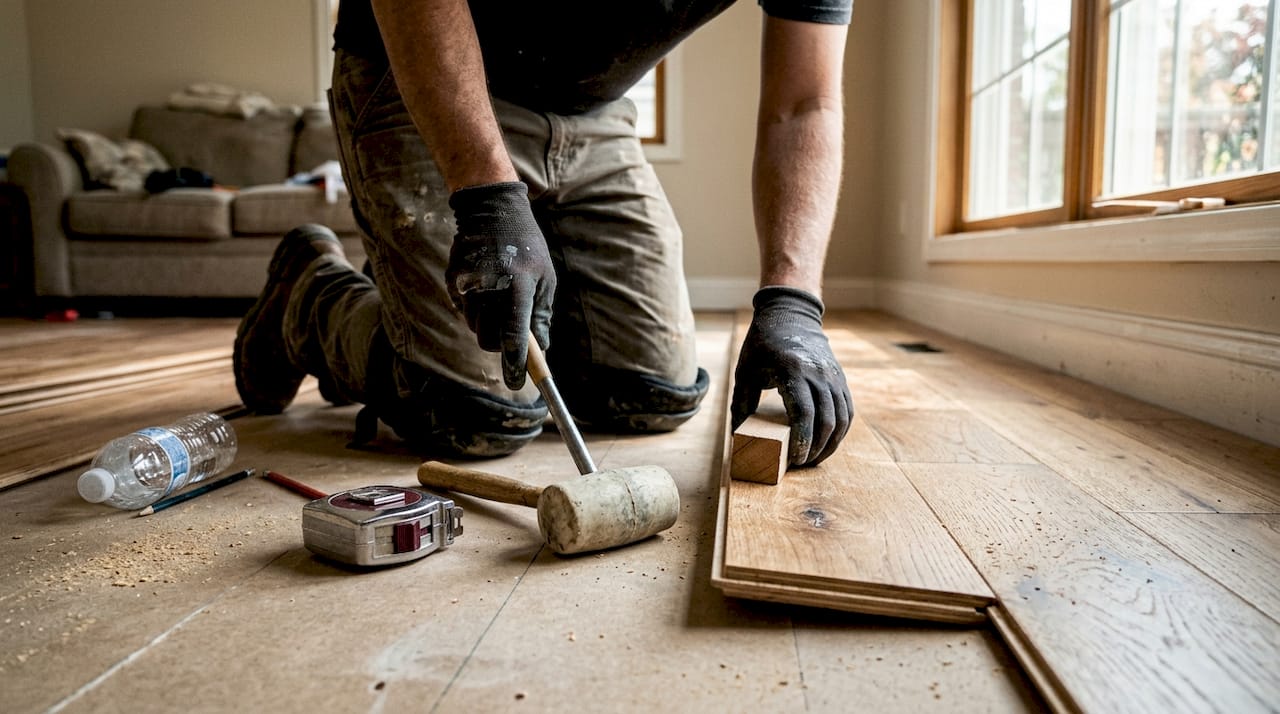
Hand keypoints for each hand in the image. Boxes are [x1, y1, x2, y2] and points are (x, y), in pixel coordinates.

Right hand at [447, 181, 555, 388]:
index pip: (515, 335)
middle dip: (501, 347)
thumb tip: (540, 348)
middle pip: (490, 340)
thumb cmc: (527, 246)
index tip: (518, 382)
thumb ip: (540, 314)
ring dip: (489, 326)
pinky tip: (486, 288)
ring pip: (476, 328)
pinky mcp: (454, 281)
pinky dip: (476, 310)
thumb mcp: (545, 277)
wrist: (491, 210)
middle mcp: (491, 287)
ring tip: (500, 300)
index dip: (516, 363)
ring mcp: (469, 284)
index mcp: (519, 286)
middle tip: (512, 337)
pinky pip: (464, 311)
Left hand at [731, 286, 852, 466]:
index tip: (794, 459)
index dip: (802, 440)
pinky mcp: (840, 379)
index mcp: (793, 371)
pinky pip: (847, 411)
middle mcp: (819, 374)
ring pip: (842, 419)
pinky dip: (840, 431)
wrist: (790, 316)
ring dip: (831, 444)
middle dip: (816, 448)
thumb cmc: (763, 345)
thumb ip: (742, 403)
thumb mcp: (745, 371)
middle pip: (827, 421)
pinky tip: (827, 443)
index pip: (804, 413)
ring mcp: (833, 376)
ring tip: (814, 459)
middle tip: (801, 464)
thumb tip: (737, 437)